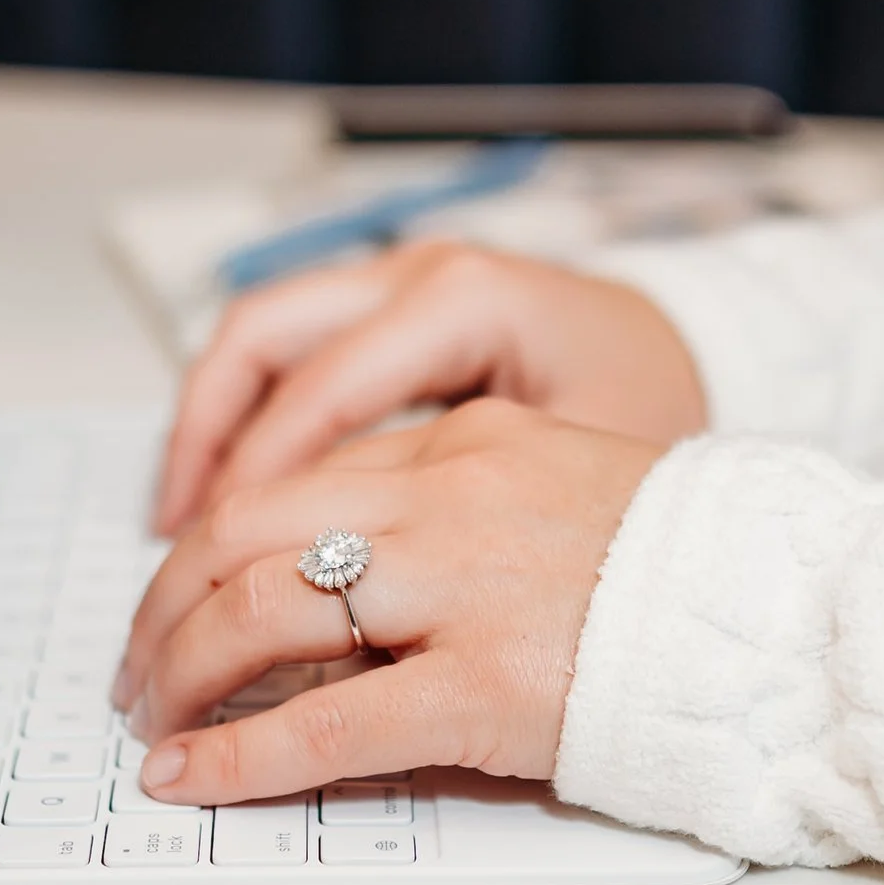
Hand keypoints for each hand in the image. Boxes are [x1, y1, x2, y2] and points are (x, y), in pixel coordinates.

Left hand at [112, 399, 665, 804]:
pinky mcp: (483, 685)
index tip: (189, 581)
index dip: (220, 534)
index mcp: (469, 439)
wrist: (786, 611)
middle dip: (168, 597)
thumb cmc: (691, 563)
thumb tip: (356, 556)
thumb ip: (463, 500)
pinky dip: (238, 758)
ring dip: (182, 668)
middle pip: (248, 528)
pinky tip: (192, 779)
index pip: (302, 471)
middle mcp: (450, 497)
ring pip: (260, 609)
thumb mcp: (565, 480)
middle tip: (143, 657)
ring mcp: (460, 589)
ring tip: (155, 716)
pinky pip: (325, 724)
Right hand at [152, 241, 704, 534]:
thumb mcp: (570, 482)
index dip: (254, 486)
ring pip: (265, 335)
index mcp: (465, 300)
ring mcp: (405, 281)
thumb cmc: (653, 418)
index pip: (320, 387)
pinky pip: (298, 351)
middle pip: (263, 334)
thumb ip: (458, 529)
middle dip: (202, 439)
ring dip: (211, 425)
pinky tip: (239, 499)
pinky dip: (252, 417)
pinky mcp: (401, 309)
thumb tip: (343, 612)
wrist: (711, 359)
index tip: (215, 574)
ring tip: (180, 530)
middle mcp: (422, 273)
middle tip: (172, 548)